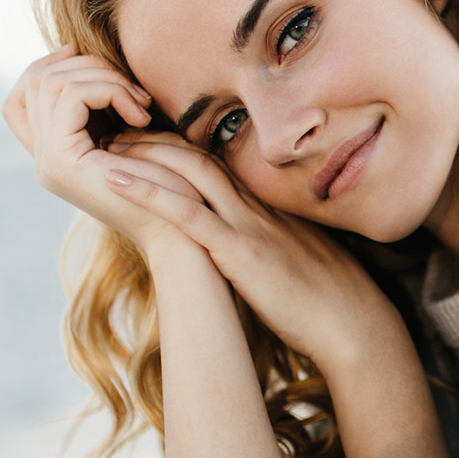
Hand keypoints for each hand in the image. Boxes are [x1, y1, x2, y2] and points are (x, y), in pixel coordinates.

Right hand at [2, 47, 204, 250]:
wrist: (181, 232)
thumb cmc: (172, 187)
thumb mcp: (134, 135)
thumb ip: (106, 107)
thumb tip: (82, 57)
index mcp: (55, 156)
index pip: (19, 100)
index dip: (46, 67)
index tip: (84, 54)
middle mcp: (43, 160)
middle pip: (37, 81)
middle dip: (89, 67)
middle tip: (136, 91)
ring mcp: (47, 162)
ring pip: (52, 82)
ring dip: (105, 78)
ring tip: (142, 105)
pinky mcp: (60, 161)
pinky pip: (72, 95)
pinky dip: (110, 90)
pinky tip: (141, 116)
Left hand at [102, 135, 403, 368]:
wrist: (353, 323)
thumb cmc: (331, 302)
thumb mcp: (300, 262)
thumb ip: (272, 247)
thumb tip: (251, 255)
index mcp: (268, 212)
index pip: (218, 166)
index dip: (179, 150)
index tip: (147, 145)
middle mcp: (256, 209)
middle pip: (199, 158)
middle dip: (155, 142)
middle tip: (115, 134)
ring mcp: (248, 226)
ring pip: (191, 173)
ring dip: (144, 155)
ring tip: (104, 147)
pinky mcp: (240, 252)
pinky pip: (188, 214)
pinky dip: (148, 193)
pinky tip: (114, 180)